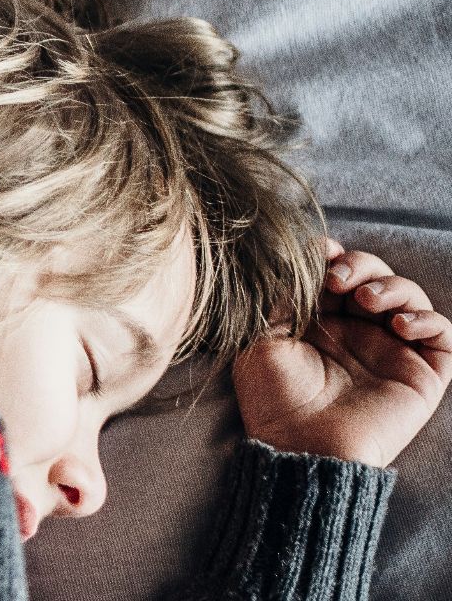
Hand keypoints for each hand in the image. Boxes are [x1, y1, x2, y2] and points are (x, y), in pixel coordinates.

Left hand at [231, 239, 451, 466]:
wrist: (300, 447)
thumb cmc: (274, 399)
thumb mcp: (264, 340)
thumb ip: (285, 299)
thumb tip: (304, 259)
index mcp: (320, 322)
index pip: (338, 273)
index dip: (335, 256)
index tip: (321, 251)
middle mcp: (358, 332)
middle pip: (376, 277)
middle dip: (361, 265)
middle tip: (339, 280)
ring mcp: (391, 352)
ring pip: (411, 299)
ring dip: (393, 287)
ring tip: (366, 300)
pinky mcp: (421, 375)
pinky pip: (443, 337)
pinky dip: (429, 320)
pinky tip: (401, 325)